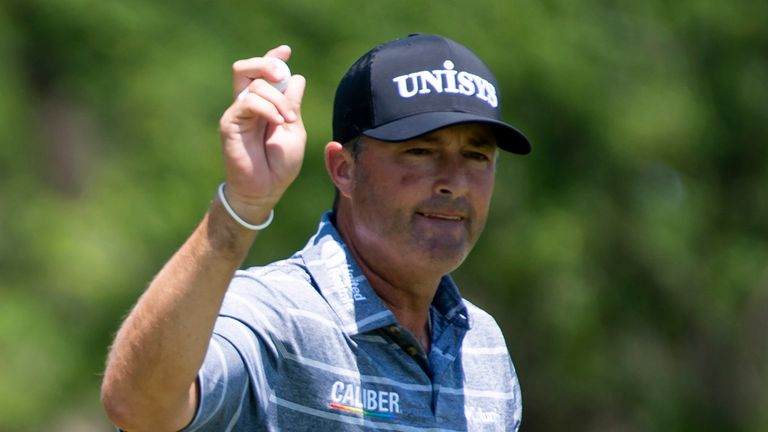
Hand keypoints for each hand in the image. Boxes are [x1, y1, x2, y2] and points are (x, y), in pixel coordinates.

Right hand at [218, 45, 306, 221]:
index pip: (263, 73)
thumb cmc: (280, 165)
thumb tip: (297, 78)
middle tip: (282, 76)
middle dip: (267, 64)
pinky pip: (247, 102)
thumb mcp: (294, 130)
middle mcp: (248, 105)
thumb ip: (293, 105)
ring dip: (277, 99)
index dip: (273, 58)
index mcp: (264, 104)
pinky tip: (278, 122)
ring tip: (288, 120)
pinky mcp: (230, 123)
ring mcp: (237, 113)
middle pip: (247, 68)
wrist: (266, 190)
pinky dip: (267, 108)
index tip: (286, 51)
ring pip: (253, 84)